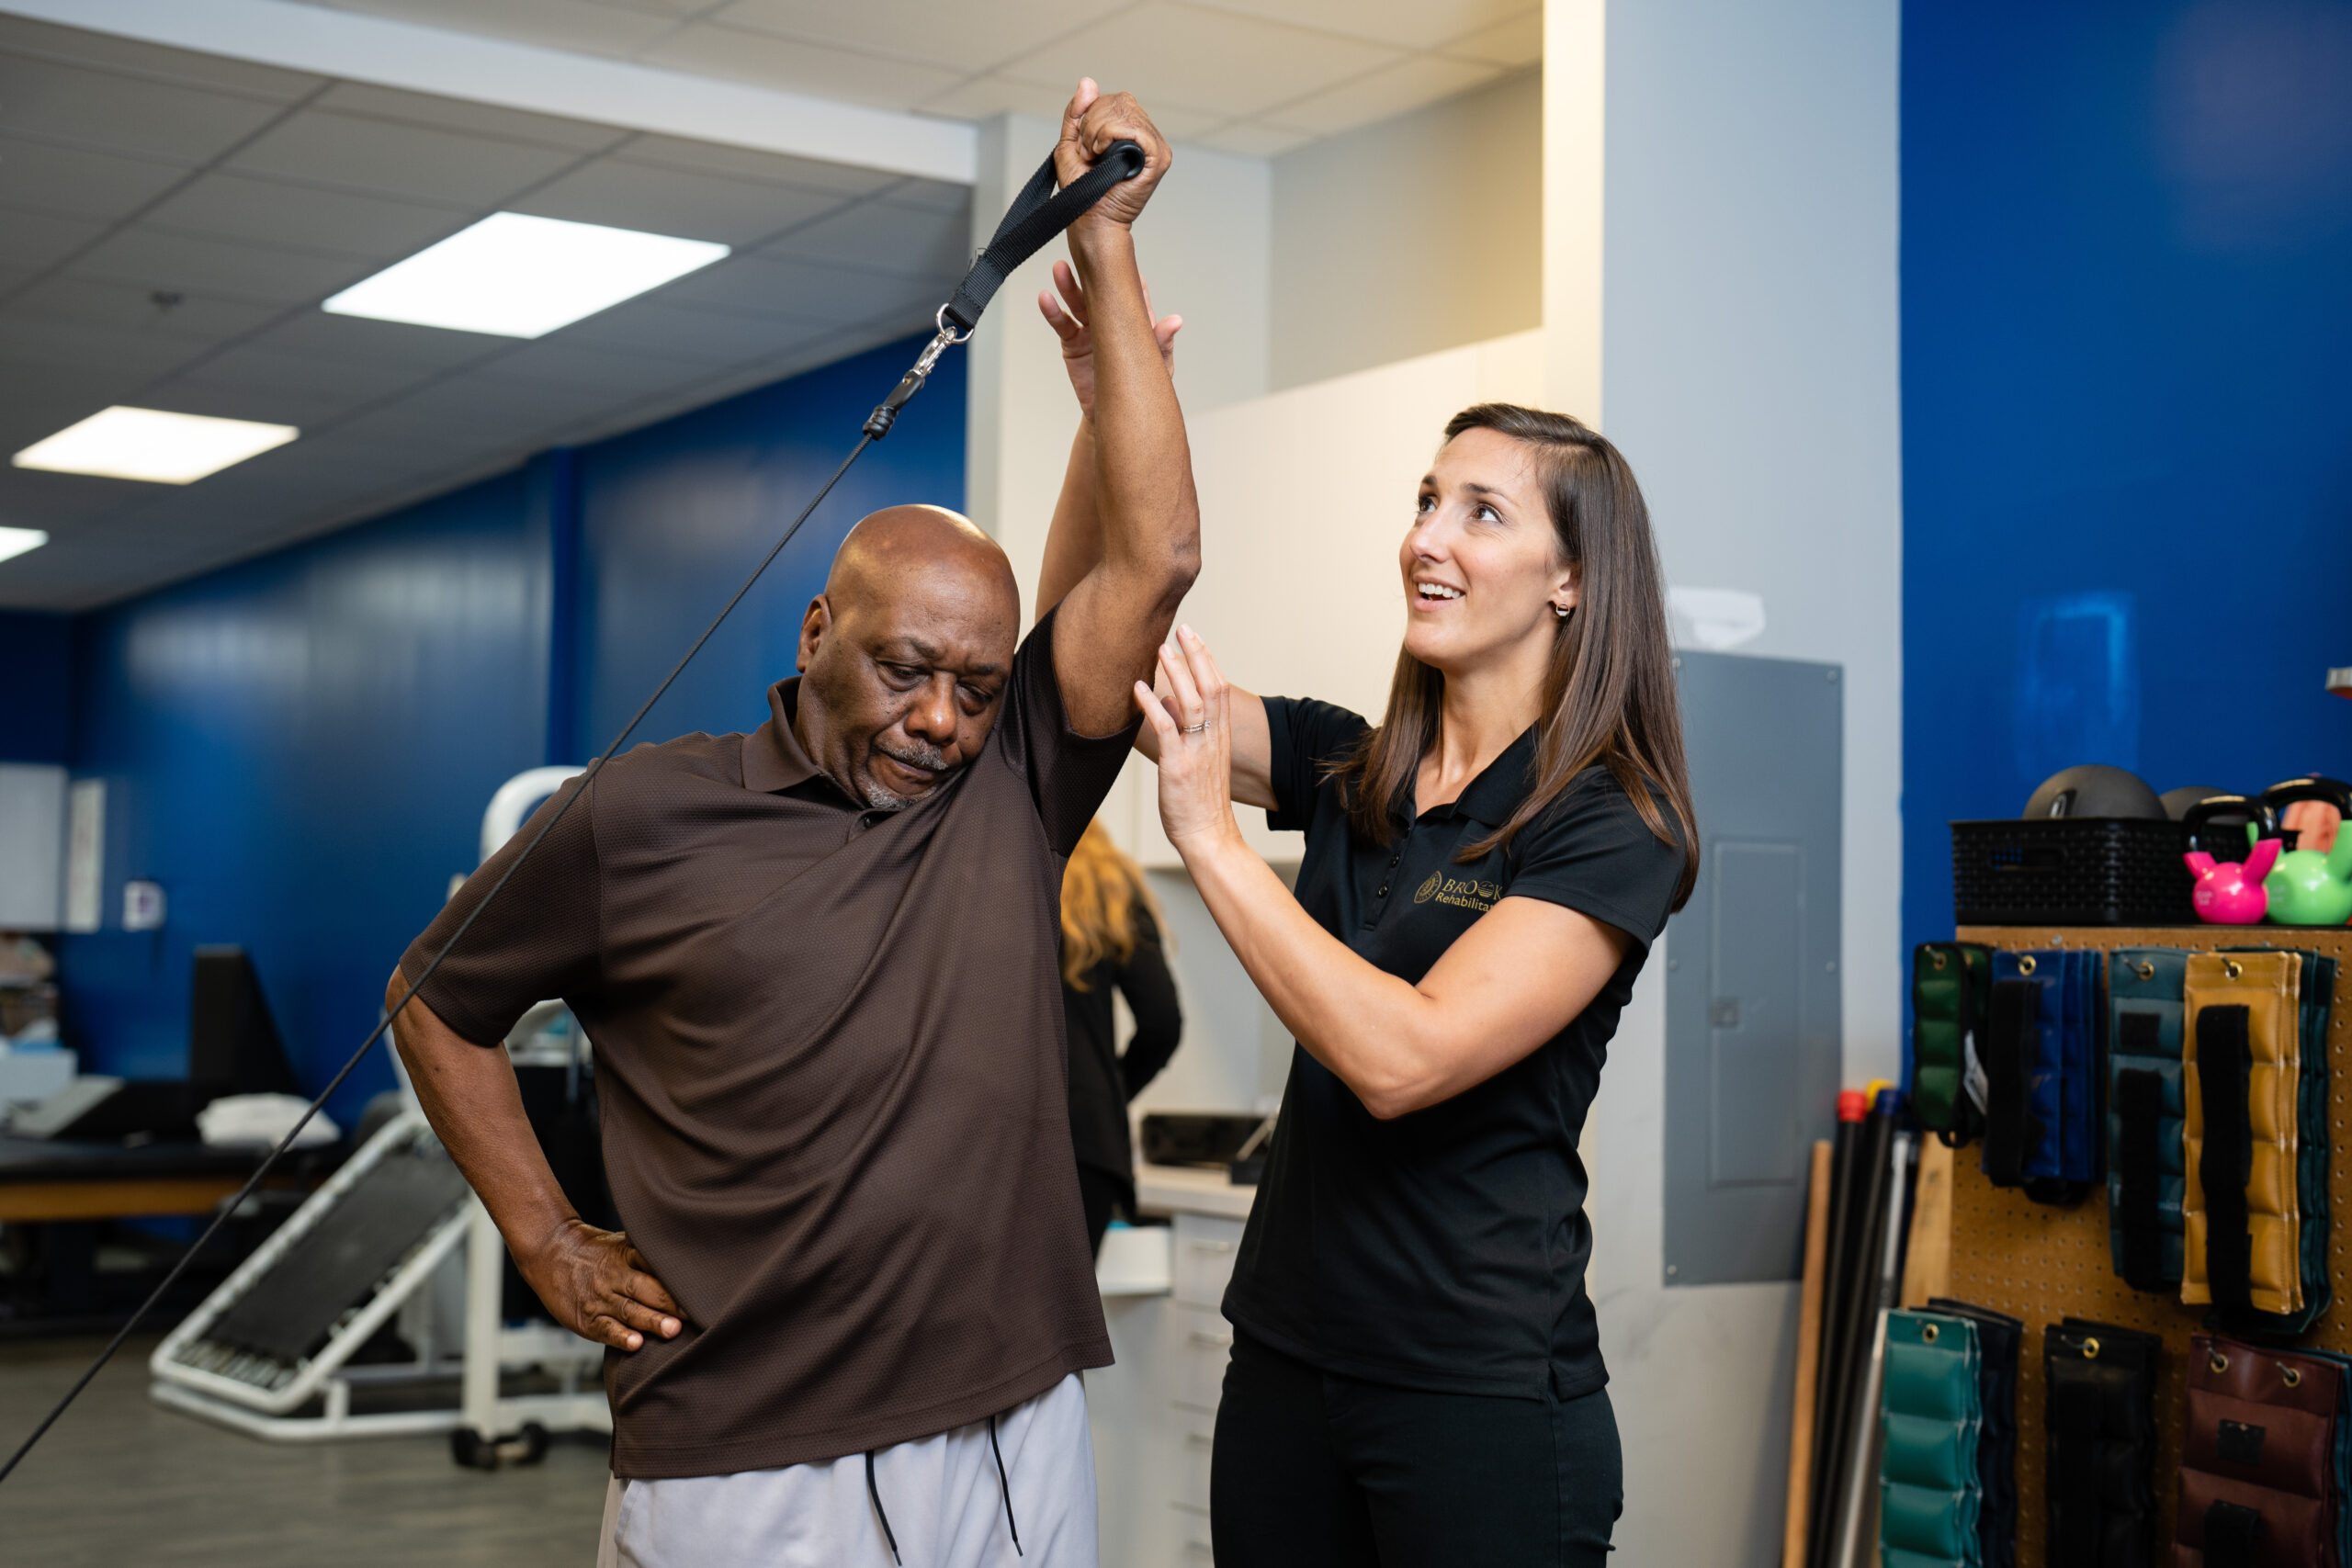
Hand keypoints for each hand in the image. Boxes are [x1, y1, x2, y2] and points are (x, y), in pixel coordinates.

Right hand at [519, 1217, 683, 1351]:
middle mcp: (616, 1276)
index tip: (701, 1290)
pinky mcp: (588, 1318)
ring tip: (672, 1330)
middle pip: (646, 1290)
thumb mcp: (623, 1244)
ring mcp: (601, 1298)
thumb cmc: (595, 1251)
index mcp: (628, 1255)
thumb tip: (690, 1261)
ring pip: (630, 1311)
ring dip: (652, 1321)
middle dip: (670, 1304)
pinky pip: (606, 1329)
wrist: (551, 1251)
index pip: (656, 1266)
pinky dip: (621, 1337)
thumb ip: (650, 1255)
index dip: (677, 1279)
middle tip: (693, 1314)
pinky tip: (635, 1344)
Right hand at [1039, 260, 1179, 413]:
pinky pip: (1062, 324)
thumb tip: (1176, 321)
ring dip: (1068, 286)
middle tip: (1081, 254)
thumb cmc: (1142, 387)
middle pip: (1099, 290)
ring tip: (1059, 269)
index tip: (1119, 251)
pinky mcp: (1073, 343)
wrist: (1117, 415)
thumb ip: (1162, 342)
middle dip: (1090, 273)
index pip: (1131, 289)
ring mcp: (1090, 329)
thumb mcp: (1157, 365)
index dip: (1126, 271)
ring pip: (1077, 302)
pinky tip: (1045, 298)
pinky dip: (1053, 312)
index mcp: (1134, 319)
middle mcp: (1111, 319)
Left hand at [1054, 78, 1170, 237]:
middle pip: (1121, 100)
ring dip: (1098, 131)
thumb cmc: (1082, 190)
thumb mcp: (1071, 142)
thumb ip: (1078, 112)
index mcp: (1131, 132)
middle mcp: (1146, 136)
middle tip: (1090, 153)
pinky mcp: (1158, 157)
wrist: (1091, 219)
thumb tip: (1088, 82)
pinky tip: (1104, 154)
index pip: (1115, 100)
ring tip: (1097, 156)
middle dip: (1094, 123)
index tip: (1086, 146)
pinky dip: (1109, 135)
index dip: (1092, 115)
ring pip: (1125, 110)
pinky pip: (1132, 127)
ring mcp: (1155, 146)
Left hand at [1134, 625, 1243, 851]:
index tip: (1193, 636)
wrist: (1209, 836)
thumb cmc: (1200, 801)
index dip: (1207, 658)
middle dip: (1196, 654)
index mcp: (1220, 735)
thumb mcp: (1199, 759)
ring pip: (1191, 702)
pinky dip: (1152, 706)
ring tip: (1160, 648)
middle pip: (1210, 686)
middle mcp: (1212, 738)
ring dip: (1176, 672)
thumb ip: (1187, 729)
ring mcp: (1197, 751)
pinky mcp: (1179, 766)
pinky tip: (1139, 689)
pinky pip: (1166, 730)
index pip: (1219, 687)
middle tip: (1181, 628)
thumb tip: (1168, 700)